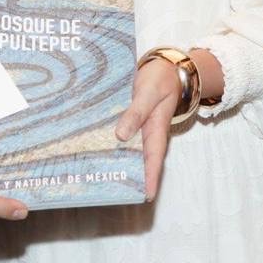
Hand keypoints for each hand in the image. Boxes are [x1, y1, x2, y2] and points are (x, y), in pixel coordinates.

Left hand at [114, 58, 180, 200]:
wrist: (164, 66)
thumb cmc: (159, 79)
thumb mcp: (148, 93)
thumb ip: (136, 113)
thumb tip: (121, 135)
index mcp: (156, 129)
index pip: (154, 159)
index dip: (150, 178)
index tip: (146, 197)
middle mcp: (148, 132)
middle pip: (141, 160)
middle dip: (133, 177)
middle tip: (117, 194)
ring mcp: (140, 127)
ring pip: (130, 149)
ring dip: (121, 162)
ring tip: (104, 178)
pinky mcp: (131, 119)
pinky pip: (123, 136)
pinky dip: (113, 144)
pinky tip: (98, 149)